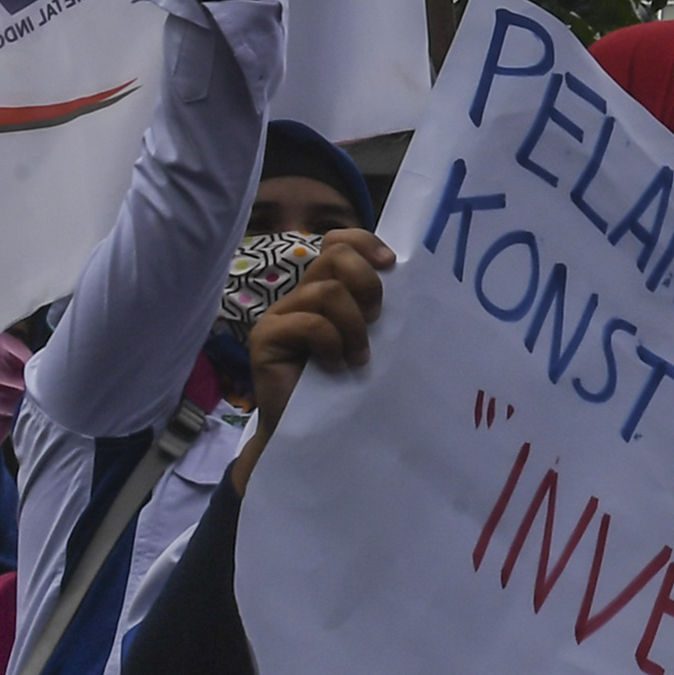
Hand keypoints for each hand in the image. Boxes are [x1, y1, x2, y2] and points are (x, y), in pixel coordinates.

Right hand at [232, 228, 391, 479]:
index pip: (338, 242)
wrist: (317, 432)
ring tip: (358, 358)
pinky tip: (337, 367)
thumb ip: (378, 308)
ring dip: (354, 326)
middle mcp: (301, 295)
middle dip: (366, 284)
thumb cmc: (351, 386)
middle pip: (334, 258)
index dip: (365, 243)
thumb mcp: (373, 339)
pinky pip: (309, 324)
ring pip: (327, 293)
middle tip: (376, 320)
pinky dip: (332, 344)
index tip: (392, 265)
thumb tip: (408, 277)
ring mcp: (280, 315)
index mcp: (327, 289)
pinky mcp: (265, 338)